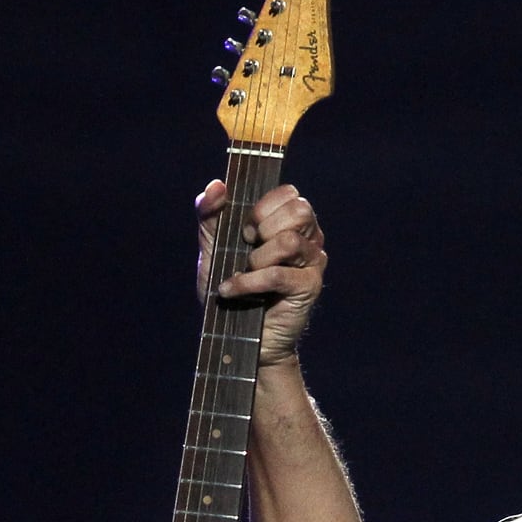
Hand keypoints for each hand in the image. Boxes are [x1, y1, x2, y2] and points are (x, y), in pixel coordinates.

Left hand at [198, 179, 325, 366]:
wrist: (235, 336)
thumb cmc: (230, 287)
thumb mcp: (212, 247)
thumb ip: (209, 213)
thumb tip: (217, 185)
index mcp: (289, 222)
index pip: (289, 193)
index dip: (262, 206)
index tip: (245, 229)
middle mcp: (308, 238)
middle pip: (299, 210)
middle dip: (263, 227)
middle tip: (247, 248)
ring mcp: (312, 262)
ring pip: (290, 241)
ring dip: (256, 259)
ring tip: (245, 272)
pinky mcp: (309, 287)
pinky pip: (279, 274)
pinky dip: (249, 282)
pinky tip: (233, 290)